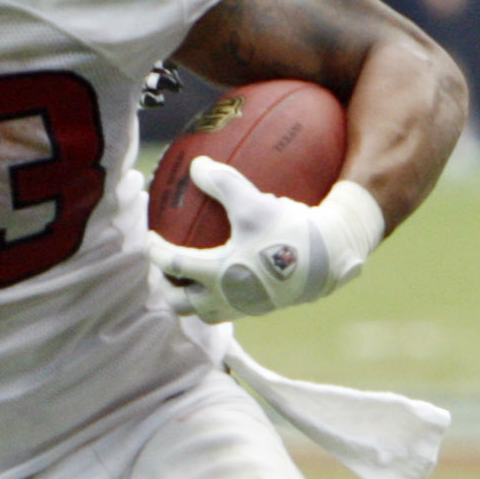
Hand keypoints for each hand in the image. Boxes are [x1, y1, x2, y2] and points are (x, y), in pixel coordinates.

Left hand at [147, 156, 332, 322]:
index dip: (156, 252)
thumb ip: (223, 183)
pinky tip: (228, 276)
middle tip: (167, 270)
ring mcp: (243, 308)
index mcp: (217, 274)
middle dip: (169, 289)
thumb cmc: (289, 233)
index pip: (173, 266)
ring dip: (193, 297)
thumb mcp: (254, 204)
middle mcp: (226, 298)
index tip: (150, 239)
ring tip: (192, 279)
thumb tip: (197, 165)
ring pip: (204, 313)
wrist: (329, 260)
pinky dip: (219, 295)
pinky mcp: (261, 308)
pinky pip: (230, 307)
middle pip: (180, 304)